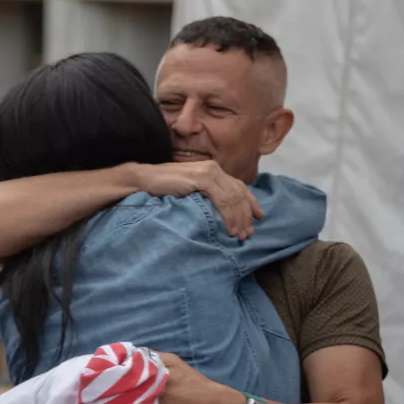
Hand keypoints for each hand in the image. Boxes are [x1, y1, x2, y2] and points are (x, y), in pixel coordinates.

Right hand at [133, 161, 263, 239]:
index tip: (258, 217)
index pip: (238, 186)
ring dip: (239, 219)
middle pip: (239, 193)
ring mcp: (208, 172)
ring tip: (239, 235)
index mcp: (213, 170)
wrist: (144, 180)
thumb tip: (220, 213)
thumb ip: (205, 195)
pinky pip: (222, 199)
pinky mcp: (202, 178)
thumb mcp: (190, 191)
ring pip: (233, 197)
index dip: (250, 202)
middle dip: (246, 215)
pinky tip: (229, 228)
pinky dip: (228, 215)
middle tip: (248, 234)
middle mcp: (214, 168)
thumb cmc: (163, 188)